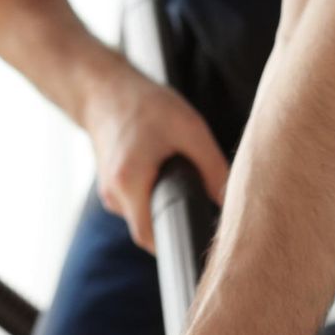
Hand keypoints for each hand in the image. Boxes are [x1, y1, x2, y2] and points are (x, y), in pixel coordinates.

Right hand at [79, 64, 229, 250]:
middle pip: (149, 229)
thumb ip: (213, 167)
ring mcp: (109, 194)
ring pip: (144, 216)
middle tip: (201, 208)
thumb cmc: (145, 105)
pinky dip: (153, 196)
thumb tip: (230, 203)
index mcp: (129, 182)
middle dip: (176, 223)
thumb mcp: (189, 128)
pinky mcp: (111, 188)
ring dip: (164, 207)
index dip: (177, 243)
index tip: (199, 238)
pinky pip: (137, 204)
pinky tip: (164, 174)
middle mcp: (114, 194)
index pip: (151, 237)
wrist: (103, 90)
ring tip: (179, 180)